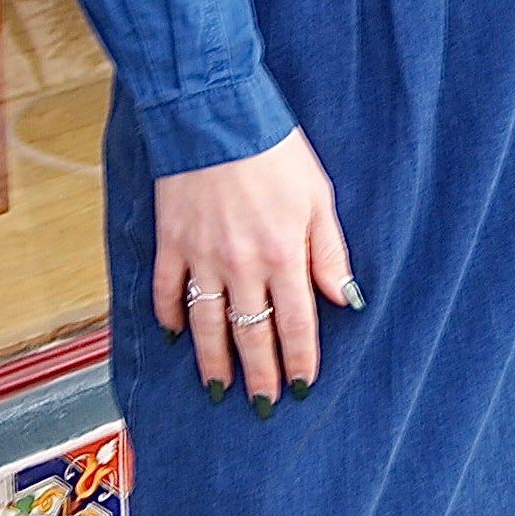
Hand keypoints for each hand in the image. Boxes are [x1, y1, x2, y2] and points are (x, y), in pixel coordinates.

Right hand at [152, 129, 360, 411]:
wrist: (213, 111)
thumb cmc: (273, 149)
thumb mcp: (318, 197)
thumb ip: (329, 253)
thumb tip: (346, 299)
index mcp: (284, 256)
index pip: (297, 325)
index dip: (300, 361)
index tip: (302, 387)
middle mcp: (242, 266)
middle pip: (253, 335)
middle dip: (260, 375)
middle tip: (263, 404)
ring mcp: (202, 257)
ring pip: (208, 325)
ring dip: (215, 361)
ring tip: (219, 388)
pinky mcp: (171, 241)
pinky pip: (168, 291)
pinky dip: (170, 317)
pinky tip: (176, 338)